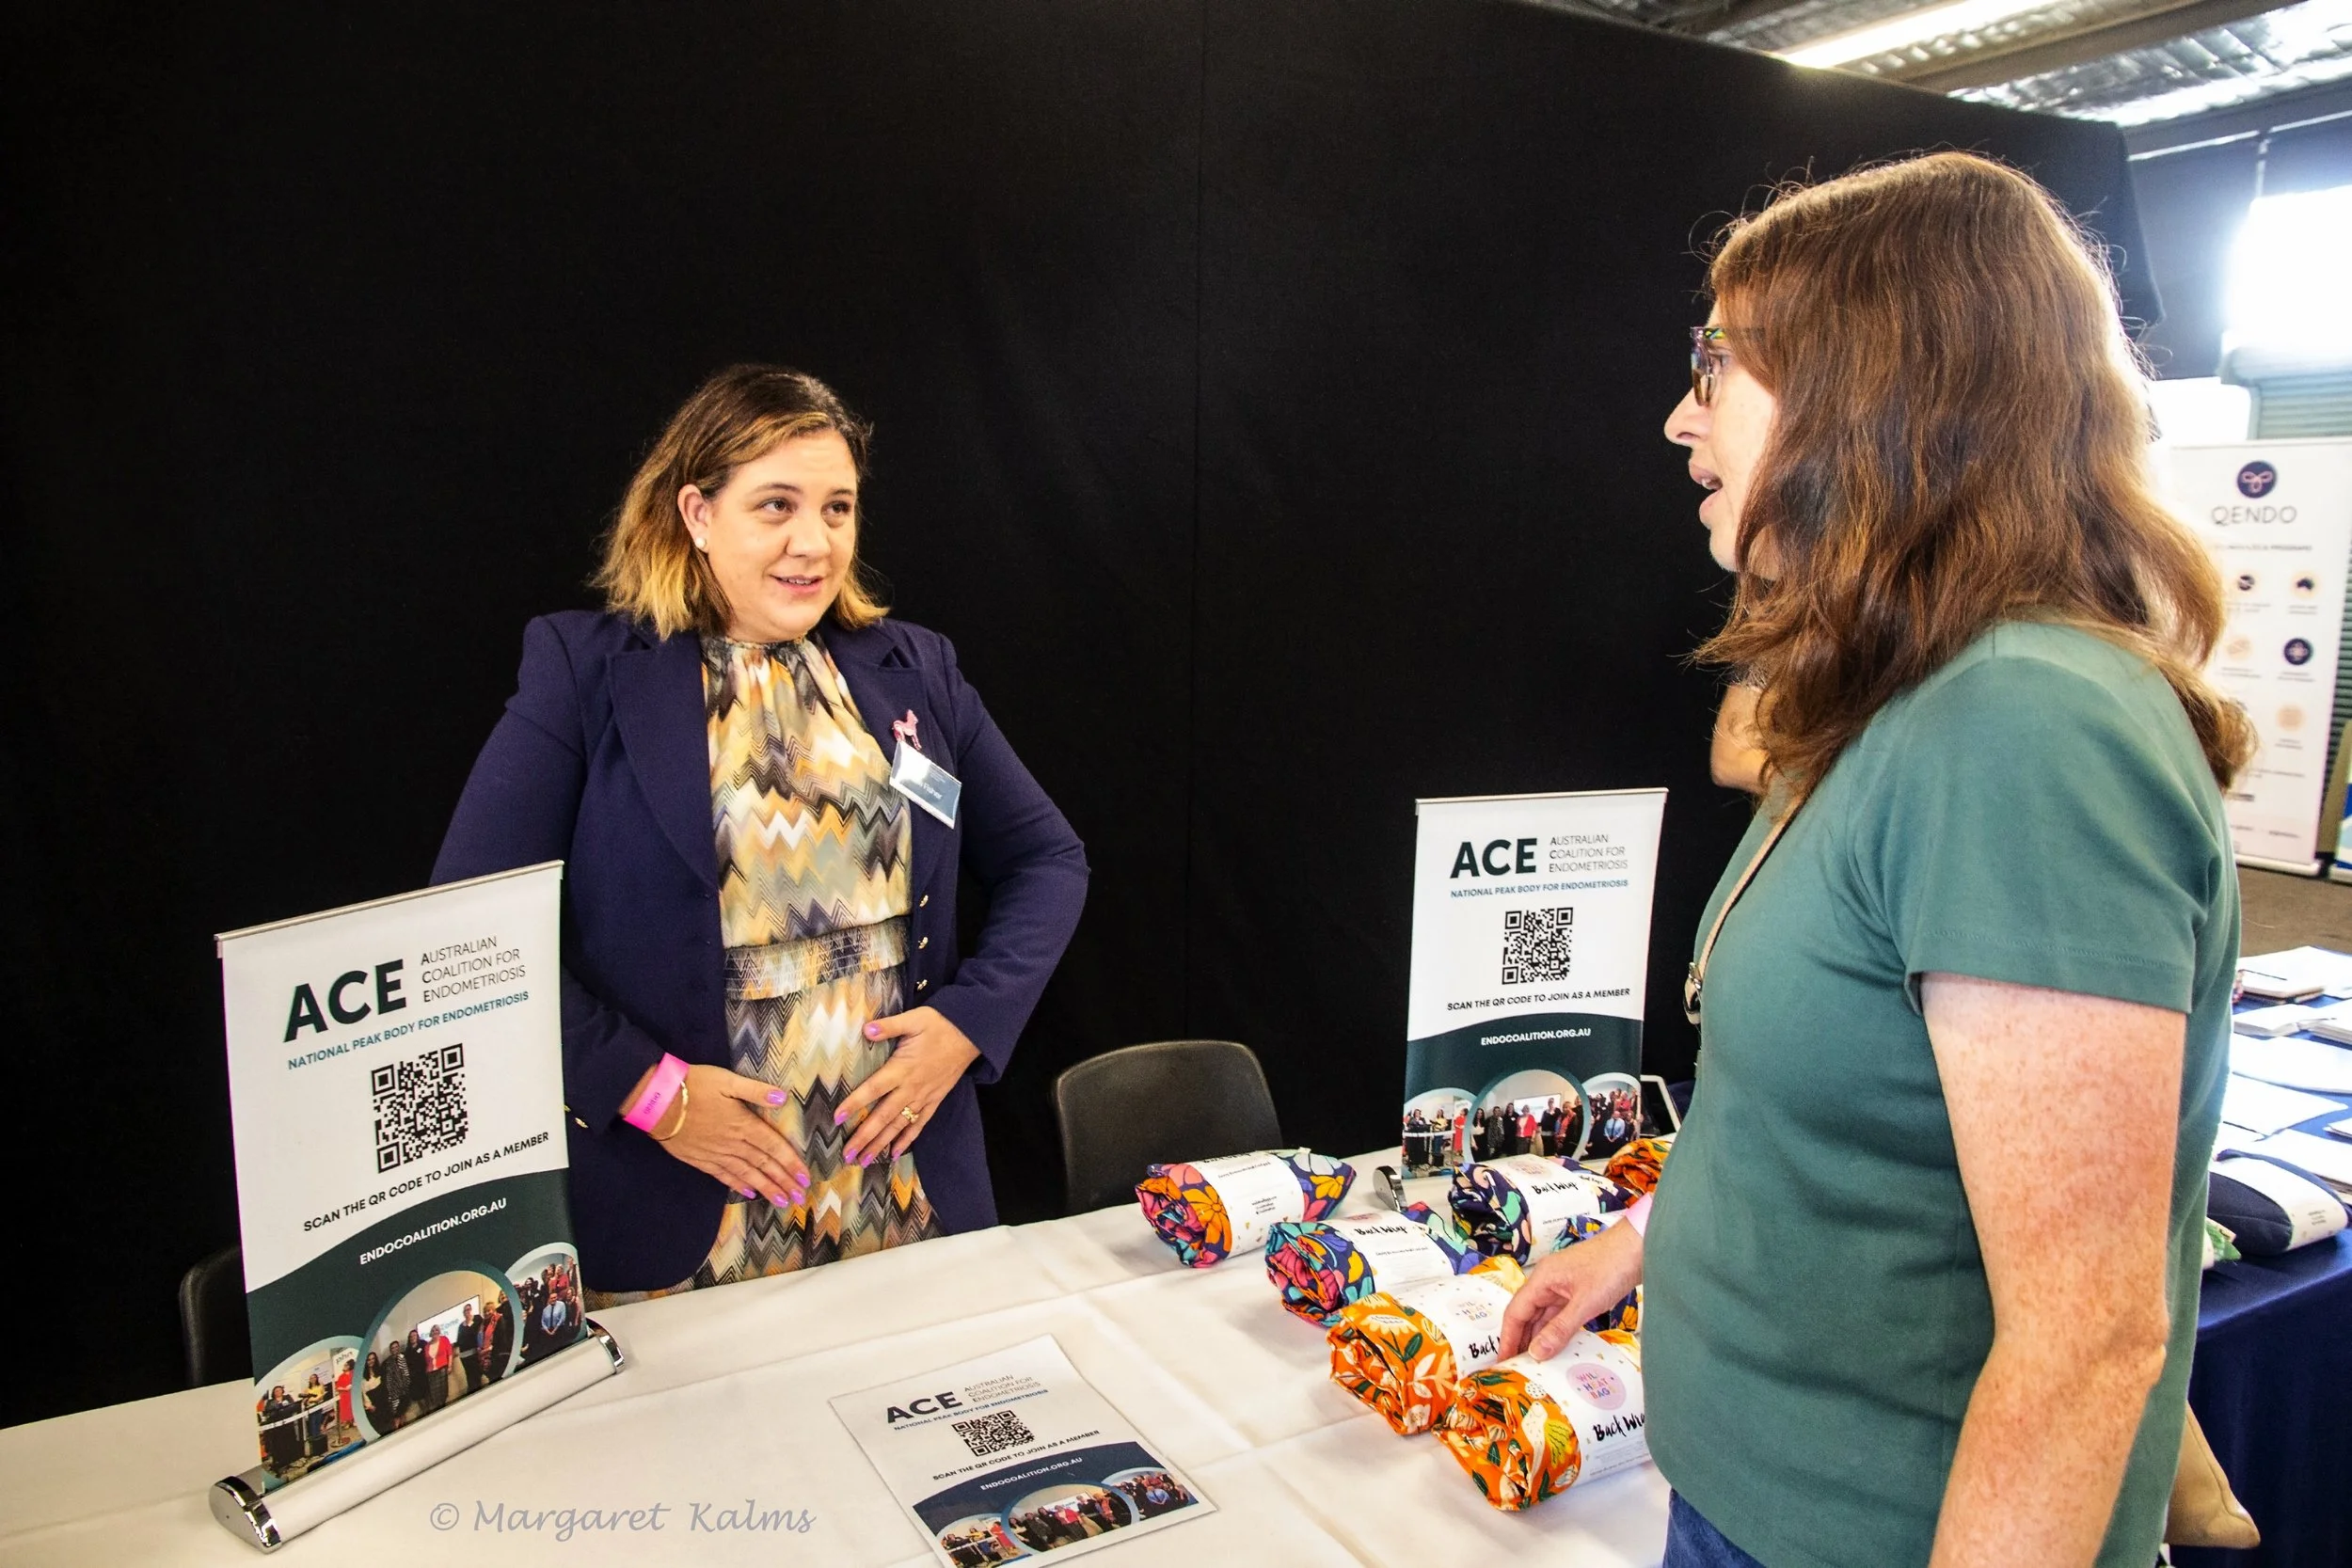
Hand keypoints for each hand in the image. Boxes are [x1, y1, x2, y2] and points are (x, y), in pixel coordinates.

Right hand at [624, 1062, 810, 1208]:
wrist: (657, 1102)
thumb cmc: (694, 1086)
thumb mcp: (727, 1080)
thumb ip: (756, 1091)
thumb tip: (783, 1097)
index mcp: (744, 1124)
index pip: (774, 1147)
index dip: (791, 1163)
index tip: (805, 1177)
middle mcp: (733, 1144)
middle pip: (764, 1166)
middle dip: (784, 1182)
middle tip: (800, 1197)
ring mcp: (716, 1154)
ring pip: (747, 1175)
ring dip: (766, 1189)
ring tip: (782, 1201)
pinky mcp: (700, 1160)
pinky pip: (724, 1176)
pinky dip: (738, 1185)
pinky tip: (749, 1193)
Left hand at [834, 1006, 981, 1164]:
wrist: (971, 1034)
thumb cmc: (940, 1025)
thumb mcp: (914, 1019)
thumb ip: (889, 1026)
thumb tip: (866, 1029)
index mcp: (902, 1068)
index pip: (873, 1089)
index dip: (855, 1103)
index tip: (837, 1118)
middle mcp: (911, 1088)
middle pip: (883, 1116)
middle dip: (864, 1137)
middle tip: (847, 1155)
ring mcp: (924, 1097)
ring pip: (899, 1125)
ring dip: (881, 1144)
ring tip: (864, 1160)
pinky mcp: (935, 1100)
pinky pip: (919, 1124)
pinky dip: (907, 1139)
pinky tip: (894, 1153)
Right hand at [1498, 1218, 1644, 1360]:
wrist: (1640, 1248)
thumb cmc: (1611, 1267)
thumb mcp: (1585, 1303)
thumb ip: (1560, 1329)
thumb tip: (1536, 1353)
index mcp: (1542, 1279)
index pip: (1515, 1312)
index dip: (1507, 1337)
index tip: (1503, 1361)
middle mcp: (1548, 1282)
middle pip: (1526, 1314)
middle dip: (1519, 1340)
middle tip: (1516, 1368)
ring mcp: (1563, 1286)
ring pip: (1543, 1316)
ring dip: (1538, 1337)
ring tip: (1534, 1363)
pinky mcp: (1578, 1291)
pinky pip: (1559, 1314)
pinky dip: (1555, 1331)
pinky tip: (1556, 1346)